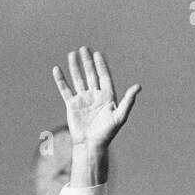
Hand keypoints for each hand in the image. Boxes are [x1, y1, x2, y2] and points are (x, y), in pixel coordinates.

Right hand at [52, 47, 139, 185]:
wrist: (91, 145)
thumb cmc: (107, 133)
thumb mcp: (120, 116)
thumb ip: (128, 101)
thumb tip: (138, 86)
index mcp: (107, 96)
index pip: (104, 76)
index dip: (101, 65)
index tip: (98, 54)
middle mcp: (94, 96)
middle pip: (91, 74)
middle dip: (87, 62)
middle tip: (84, 48)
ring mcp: (83, 99)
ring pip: (78, 79)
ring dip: (75, 67)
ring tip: (72, 54)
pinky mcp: (72, 105)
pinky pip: (65, 90)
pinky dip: (61, 80)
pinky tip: (57, 69)